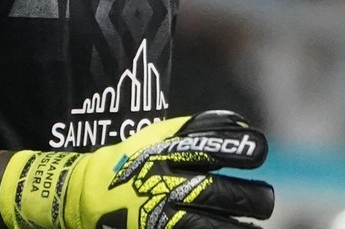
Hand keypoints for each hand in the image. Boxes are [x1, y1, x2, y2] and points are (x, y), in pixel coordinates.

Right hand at [0, 110, 273, 228]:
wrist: (84, 194)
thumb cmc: (128, 161)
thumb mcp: (159, 135)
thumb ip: (199, 129)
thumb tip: (241, 126)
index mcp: (178, 153)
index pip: (228, 148)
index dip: (251, 150)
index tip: (257, 154)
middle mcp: (179, 183)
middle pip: (239, 196)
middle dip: (258, 199)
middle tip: (261, 201)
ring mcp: (171, 213)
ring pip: (227, 227)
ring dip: (245, 226)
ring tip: (250, 225)